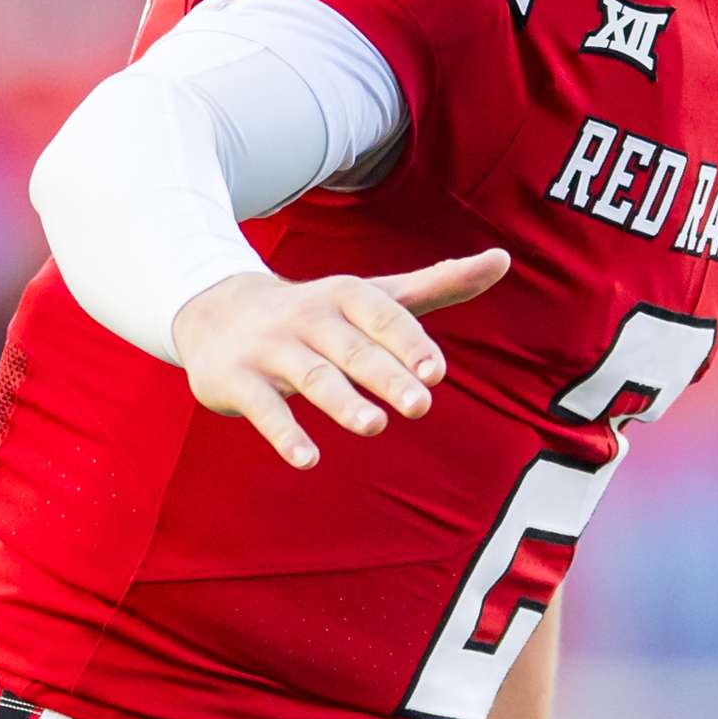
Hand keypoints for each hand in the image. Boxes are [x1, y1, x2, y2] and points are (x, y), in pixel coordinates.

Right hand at [169, 250, 509, 468]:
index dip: (408, 341)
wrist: (213, 312)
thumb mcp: (372, 295)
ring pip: (310, 376)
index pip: (381, 314)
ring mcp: (269, 348)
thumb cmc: (315, 313)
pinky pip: (261, 408)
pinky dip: (284, 433)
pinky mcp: (236, 379)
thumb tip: (504, 259)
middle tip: (420, 406)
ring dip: (341, 401)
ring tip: (374, 426)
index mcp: (345, 295)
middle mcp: (307, 317)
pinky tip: (308, 459)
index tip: (435, 372)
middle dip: (385, 375)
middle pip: (351, 348)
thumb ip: (438, 283)